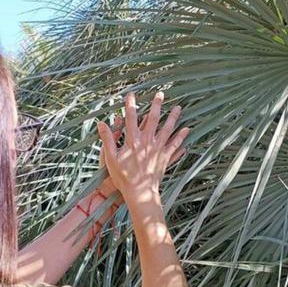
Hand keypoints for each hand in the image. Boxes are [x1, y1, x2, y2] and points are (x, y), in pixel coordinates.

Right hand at [96, 91, 188, 206]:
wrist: (139, 193)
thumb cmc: (123, 177)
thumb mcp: (110, 158)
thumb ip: (107, 139)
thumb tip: (101, 123)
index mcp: (133, 140)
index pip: (131, 117)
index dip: (131, 104)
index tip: (131, 94)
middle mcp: (147, 141)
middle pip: (153, 119)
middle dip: (156, 104)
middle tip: (160, 94)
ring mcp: (158, 149)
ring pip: (167, 129)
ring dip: (173, 117)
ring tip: (178, 107)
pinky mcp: (165, 158)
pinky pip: (174, 145)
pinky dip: (181, 137)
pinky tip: (187, 130)